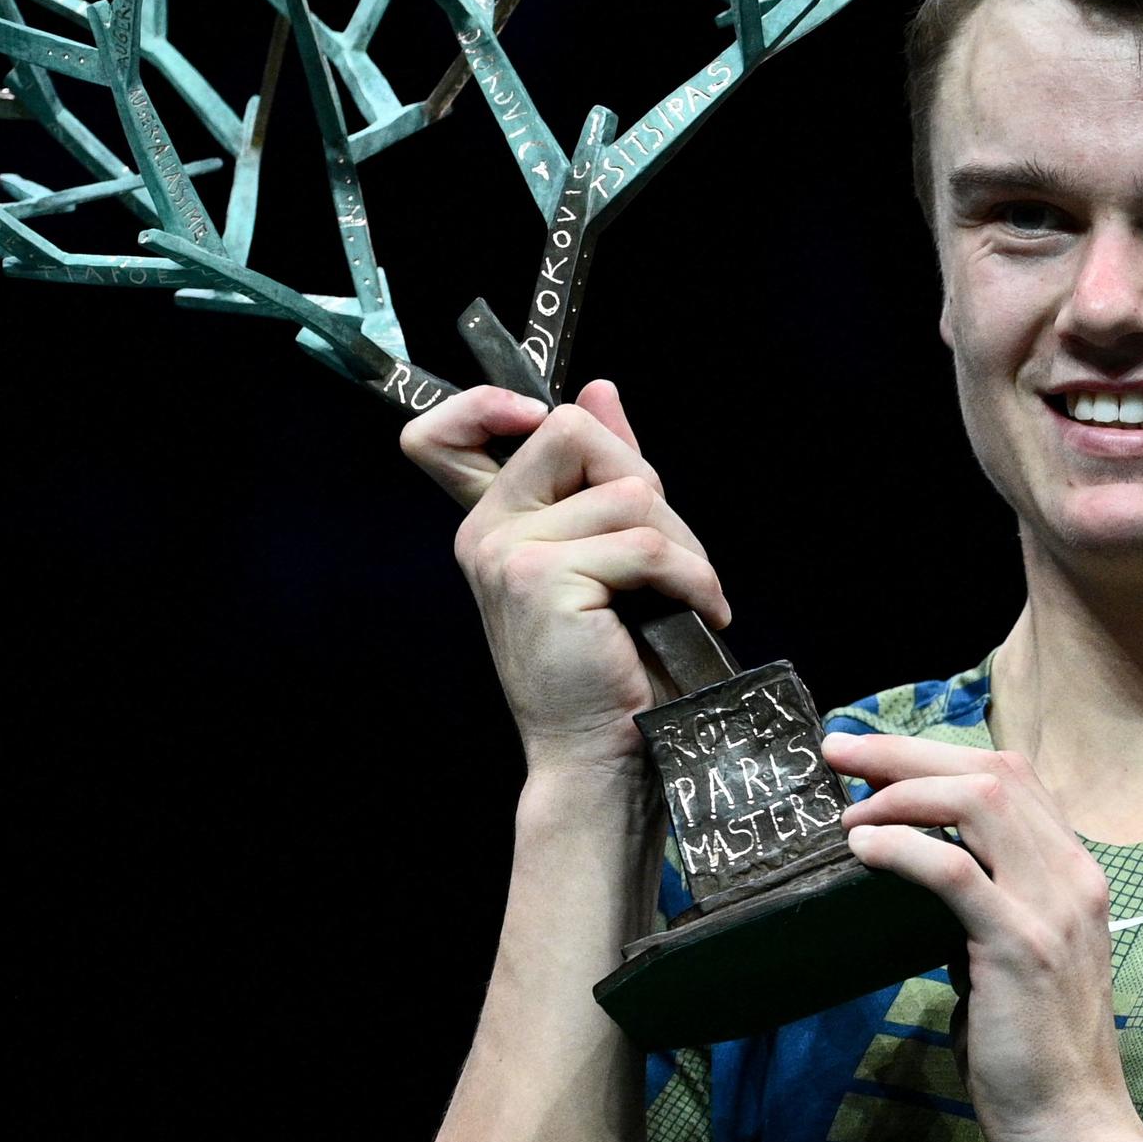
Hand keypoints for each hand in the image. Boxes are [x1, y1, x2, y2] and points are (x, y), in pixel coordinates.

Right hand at [401, 378, 730, 778]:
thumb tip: (600, 389)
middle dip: (643, 482)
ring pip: (630, 491)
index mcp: (494, 521)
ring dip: (681, 544)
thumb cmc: (610, 660)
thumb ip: (600, 469)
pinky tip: (698, 610)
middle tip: (665, 552)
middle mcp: (487, 532)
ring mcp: (509, 553)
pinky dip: (694, 578)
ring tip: (682, 593)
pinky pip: (648, 544)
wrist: (600, 752)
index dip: (486, 404)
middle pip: (575, 431)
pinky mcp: (544, 580)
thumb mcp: (607, 550)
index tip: (539, 416)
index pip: (444, 432)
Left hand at [822, 732, 1142, 1141]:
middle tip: (839, 751)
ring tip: (848, 807)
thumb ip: (984, 909)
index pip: (1011, 775)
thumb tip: (917, 875)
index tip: (873, 756)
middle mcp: (1072, 875)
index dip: (937, 754)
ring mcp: (1051, 907)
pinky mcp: (1020, 946)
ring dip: (902, 790)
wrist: (1074, 1126)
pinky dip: (903, 846)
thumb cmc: (1035, 1051)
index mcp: (1074, 872)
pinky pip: (954, 872)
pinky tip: (863, 847)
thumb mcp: (1017, 956)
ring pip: (979, 799)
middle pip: (991, 771)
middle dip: (906, 752)